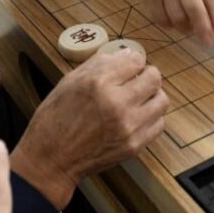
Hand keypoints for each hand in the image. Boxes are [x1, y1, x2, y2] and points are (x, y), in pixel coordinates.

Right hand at [9, 49, 166, 209]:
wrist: (52, 157)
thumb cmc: (56, 116)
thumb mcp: (71, 80)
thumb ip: (101, 63)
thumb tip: (128, 54)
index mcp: (98, 82)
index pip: (136, 60)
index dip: (133, 62)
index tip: (128, 67)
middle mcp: (116, 103)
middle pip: (154, 78)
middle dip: (146, 75)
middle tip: (136, 81)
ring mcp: (128, 126)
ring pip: (161, 100)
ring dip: (152, 96)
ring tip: (139, 99)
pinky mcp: (134, 145)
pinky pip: (159, 123)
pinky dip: (151, 117)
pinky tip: (137, 117)